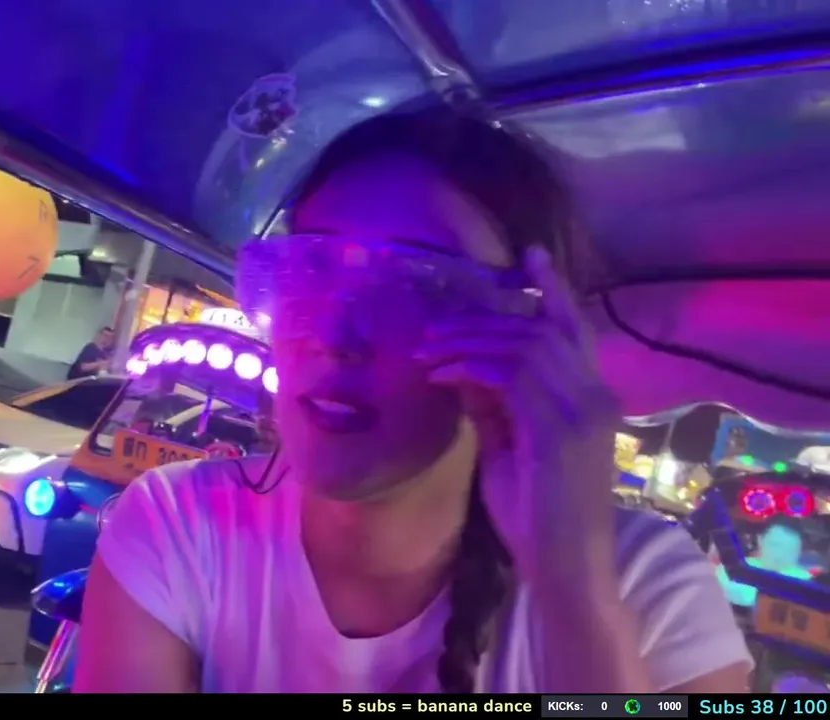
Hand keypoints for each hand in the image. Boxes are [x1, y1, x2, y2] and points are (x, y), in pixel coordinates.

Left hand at [416, 247, 619, 581]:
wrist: (562, 565)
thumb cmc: (536, 513)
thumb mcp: (509, 447)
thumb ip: (495, 405)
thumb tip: (465, 369)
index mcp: (591, 397)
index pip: (573, 329)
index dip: (554, 289)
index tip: (528, 256)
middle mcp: (595, 395)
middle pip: (540, 328)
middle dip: (482, 320)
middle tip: (433, 327)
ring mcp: (583, 409)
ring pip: (523, 344)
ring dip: (468, 341)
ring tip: (427, 352)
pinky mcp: (560, 427)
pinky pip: (510, 374)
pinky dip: (471, 366)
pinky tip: (441, 375)